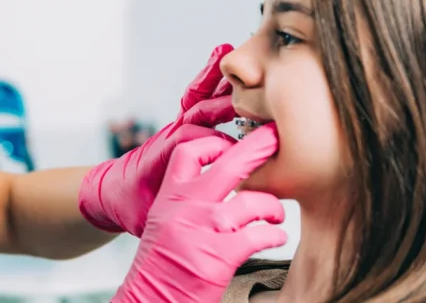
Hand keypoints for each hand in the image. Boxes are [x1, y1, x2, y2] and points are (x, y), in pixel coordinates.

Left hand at [79, 44, 237, 235]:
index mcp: (164, 158)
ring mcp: (177, 129)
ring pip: (199, 100)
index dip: (216, 142)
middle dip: (221, 102)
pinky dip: (208, 77)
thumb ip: (170, 214)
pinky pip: (197, 97)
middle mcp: (172, 138)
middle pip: (198, 114)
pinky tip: (220, 52)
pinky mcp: (181, 126)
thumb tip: (194, 218)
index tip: (243, 145)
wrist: (113, 196)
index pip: (192, 142)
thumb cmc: (134, 208)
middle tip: (247, 86)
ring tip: (228, 51)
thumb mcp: (150, 217)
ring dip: (213, 79)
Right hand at [114, 124, 286, 302]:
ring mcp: (203, 229)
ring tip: (277, 215)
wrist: (148, 300)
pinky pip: (260, 235)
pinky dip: (274, 235)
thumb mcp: (163, 223)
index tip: (232, 147)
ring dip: (273, 207)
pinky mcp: (220, 255)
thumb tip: (215, 186)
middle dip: (258, 149)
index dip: (214, 144)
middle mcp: (186, 207)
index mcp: (169, 196)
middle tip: (276, 139)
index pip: (190, 152)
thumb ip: (184, 202)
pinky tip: (276, 237)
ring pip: (253, 201)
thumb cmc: (159, 266)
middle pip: (229, 165)